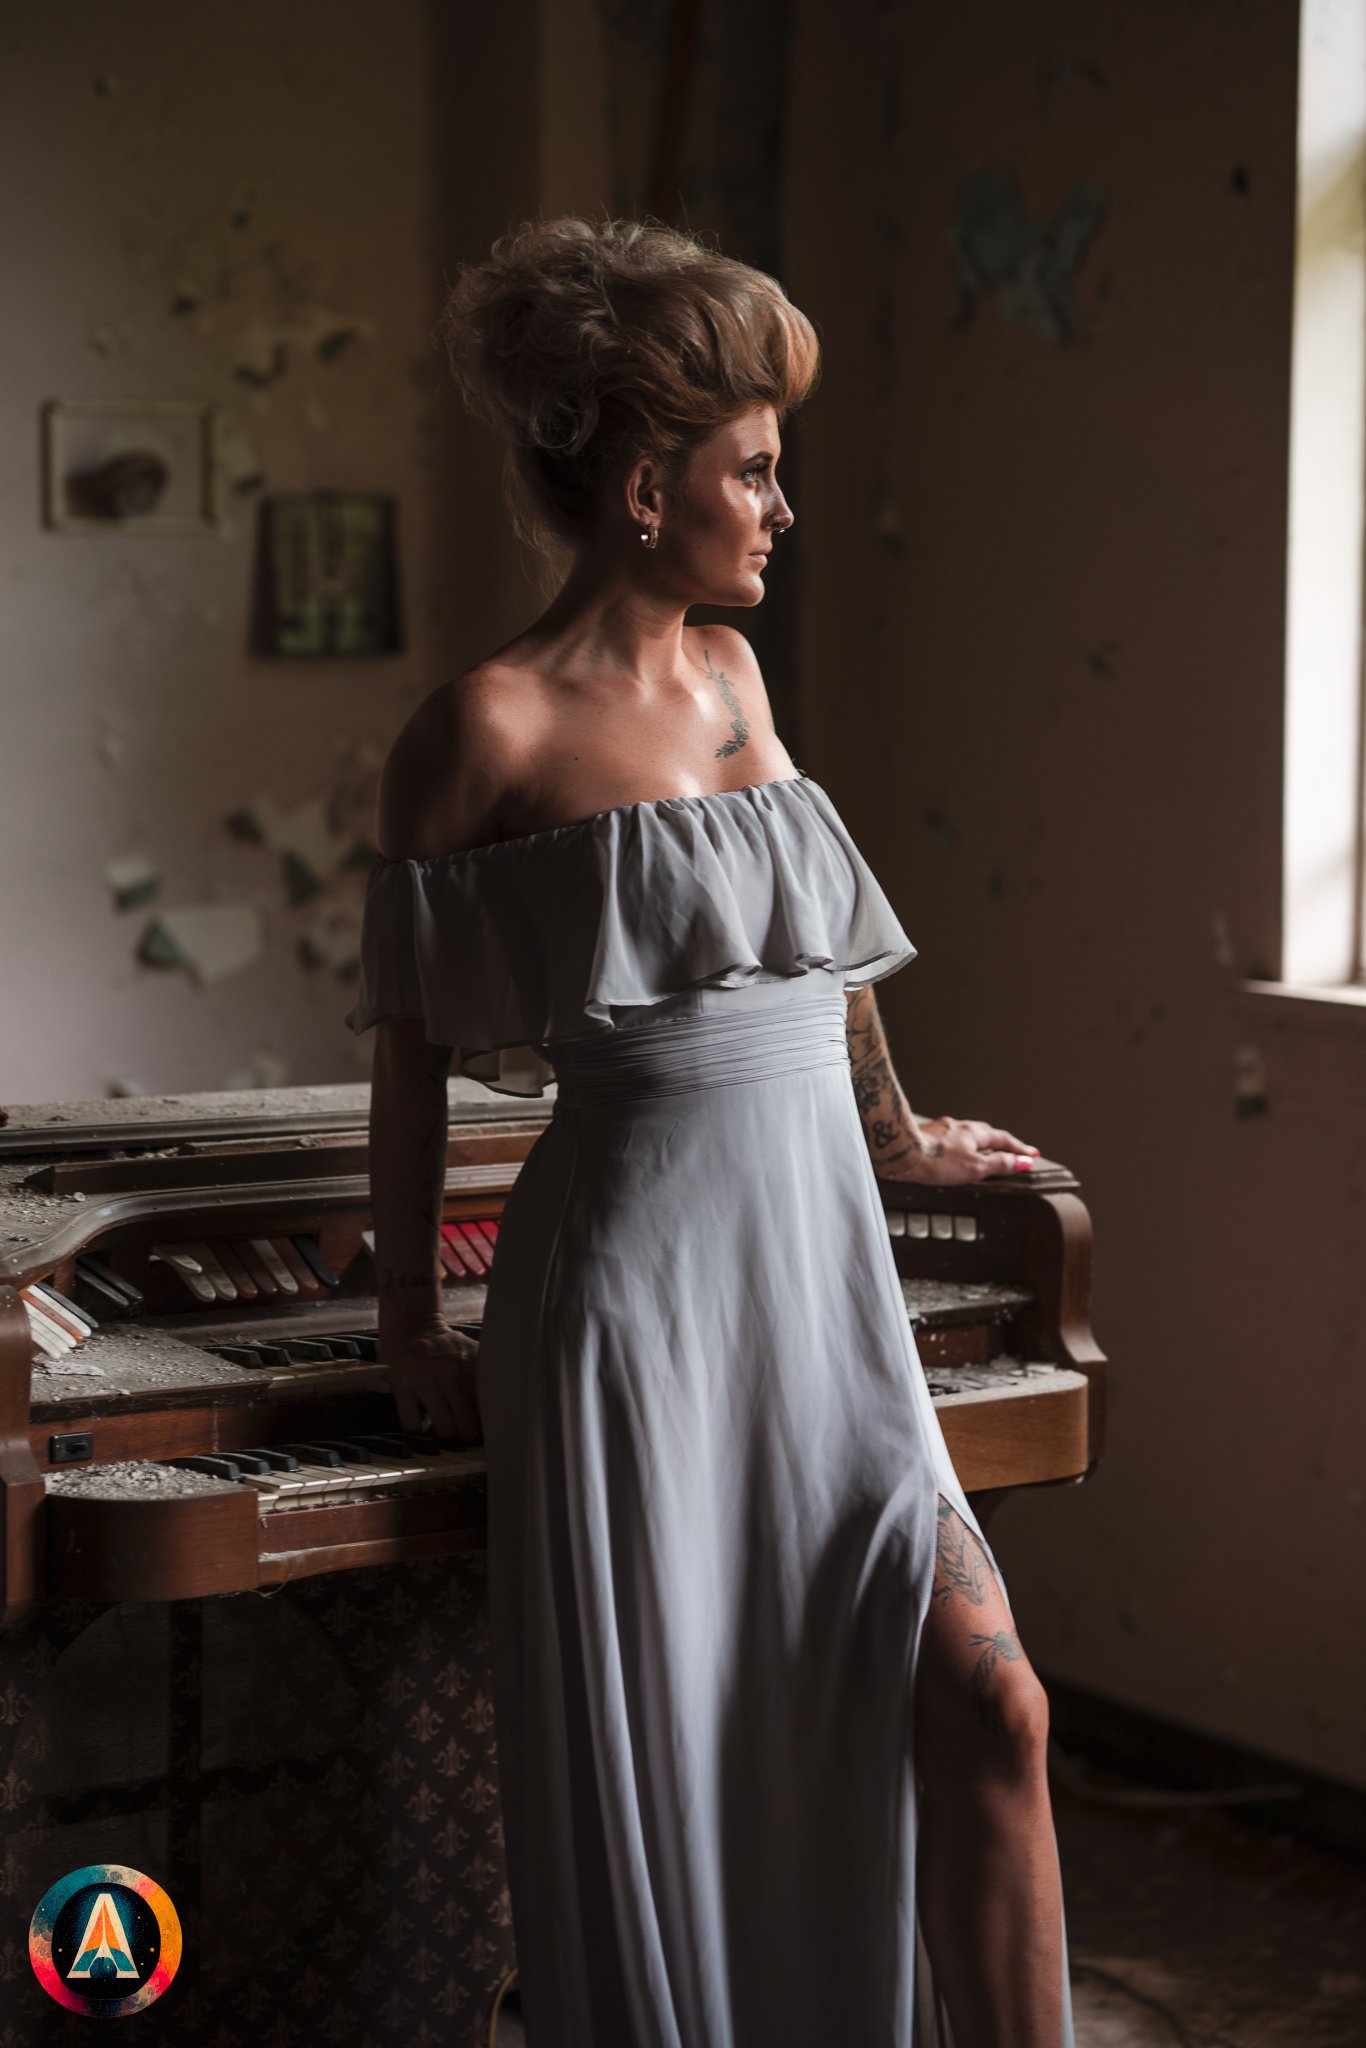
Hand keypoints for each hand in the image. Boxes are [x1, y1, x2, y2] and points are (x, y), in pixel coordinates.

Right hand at [378, 1318, 481, 1440]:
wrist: (412, 1325)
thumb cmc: (445, 1346)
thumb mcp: (471, 1353)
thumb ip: (484, 1377)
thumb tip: (503, 1405)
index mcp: (473, 1369)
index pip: (489, 1409)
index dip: (487, 1422)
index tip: (483, 1423)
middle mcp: (452, 1377)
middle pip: (467, 1428)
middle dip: (464, 1431)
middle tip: (460, 1424)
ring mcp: (426, 1382)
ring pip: (443, 1430)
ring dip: (442, 1430)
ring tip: (441, 1421)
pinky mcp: (402, 1387)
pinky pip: (413, 1425)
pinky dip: (417, 1429)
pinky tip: (421, 1420)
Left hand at [886, 1115, 1039, 1187]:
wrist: (900, 1152)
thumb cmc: (934, 1160)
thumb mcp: (975, 1168)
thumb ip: (1000, 1164)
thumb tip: (1022, 1162)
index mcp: (974, 1133)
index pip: (1004, 1139)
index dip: (1019, 1149)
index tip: (1031, 1155)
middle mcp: (958, 1126)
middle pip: (986, 1133)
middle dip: (1001, 1143)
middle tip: (1011, 1151)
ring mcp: (941, 1129)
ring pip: (966, 1134)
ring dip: (979, 1143)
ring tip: (984, 1153)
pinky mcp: (926, 1135)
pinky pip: (950, 1139)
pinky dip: (960, 1146)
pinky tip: (952, 1153)